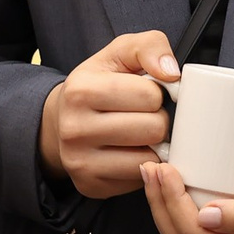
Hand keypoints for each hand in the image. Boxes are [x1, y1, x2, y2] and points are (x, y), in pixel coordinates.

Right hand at [38, 30, 177, 198]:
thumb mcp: (119, 53)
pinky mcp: (90, 186)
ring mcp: (80, 162)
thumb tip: (172, 72)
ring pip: (150, 158)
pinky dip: (143, 166)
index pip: (150, 95)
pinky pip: (140, 180)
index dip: (156, 93)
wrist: (61, 121)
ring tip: (138, 134)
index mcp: (81, 90)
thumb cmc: (98, 84)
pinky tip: (129, 152)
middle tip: (143, 115)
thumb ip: (149, 46)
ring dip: (153, 145)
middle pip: (154, 129)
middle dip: (158, 120)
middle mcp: (74, 129)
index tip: (145, 93)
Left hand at [141, 161, 233, 233]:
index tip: (163, 168)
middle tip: (151, 163)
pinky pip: (198, 224)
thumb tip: (204, 218)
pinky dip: (180, 204)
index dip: (169, 204)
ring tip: (156, 169)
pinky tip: (174, 180)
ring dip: (164, 204)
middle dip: (159, 203)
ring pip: (185, 232)